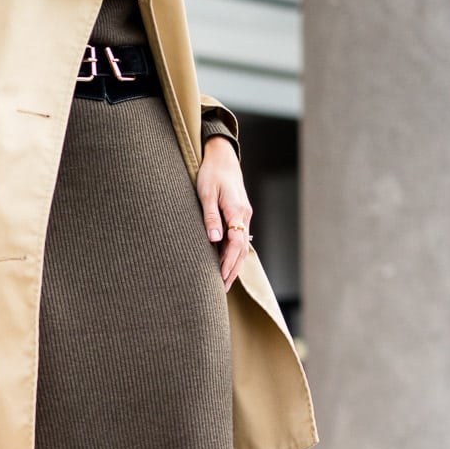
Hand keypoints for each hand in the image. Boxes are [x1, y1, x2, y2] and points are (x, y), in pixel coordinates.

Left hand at [196, 135, 249, 290]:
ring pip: (242, 246)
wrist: (222, 157)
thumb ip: (210, 217)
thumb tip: (214, 239)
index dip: (228, 263)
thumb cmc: (211, 174)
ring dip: (233, 266)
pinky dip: (234, 255)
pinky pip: (239, 240)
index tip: (220, 279)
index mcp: (236, 211)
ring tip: (223, 284)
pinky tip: (226, 265)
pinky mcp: (239, 215)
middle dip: (232, 271)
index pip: (236, 244)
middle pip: (241, 250)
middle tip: (221, 291)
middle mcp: (243, 216)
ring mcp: (243, 216)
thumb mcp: (206, 194)